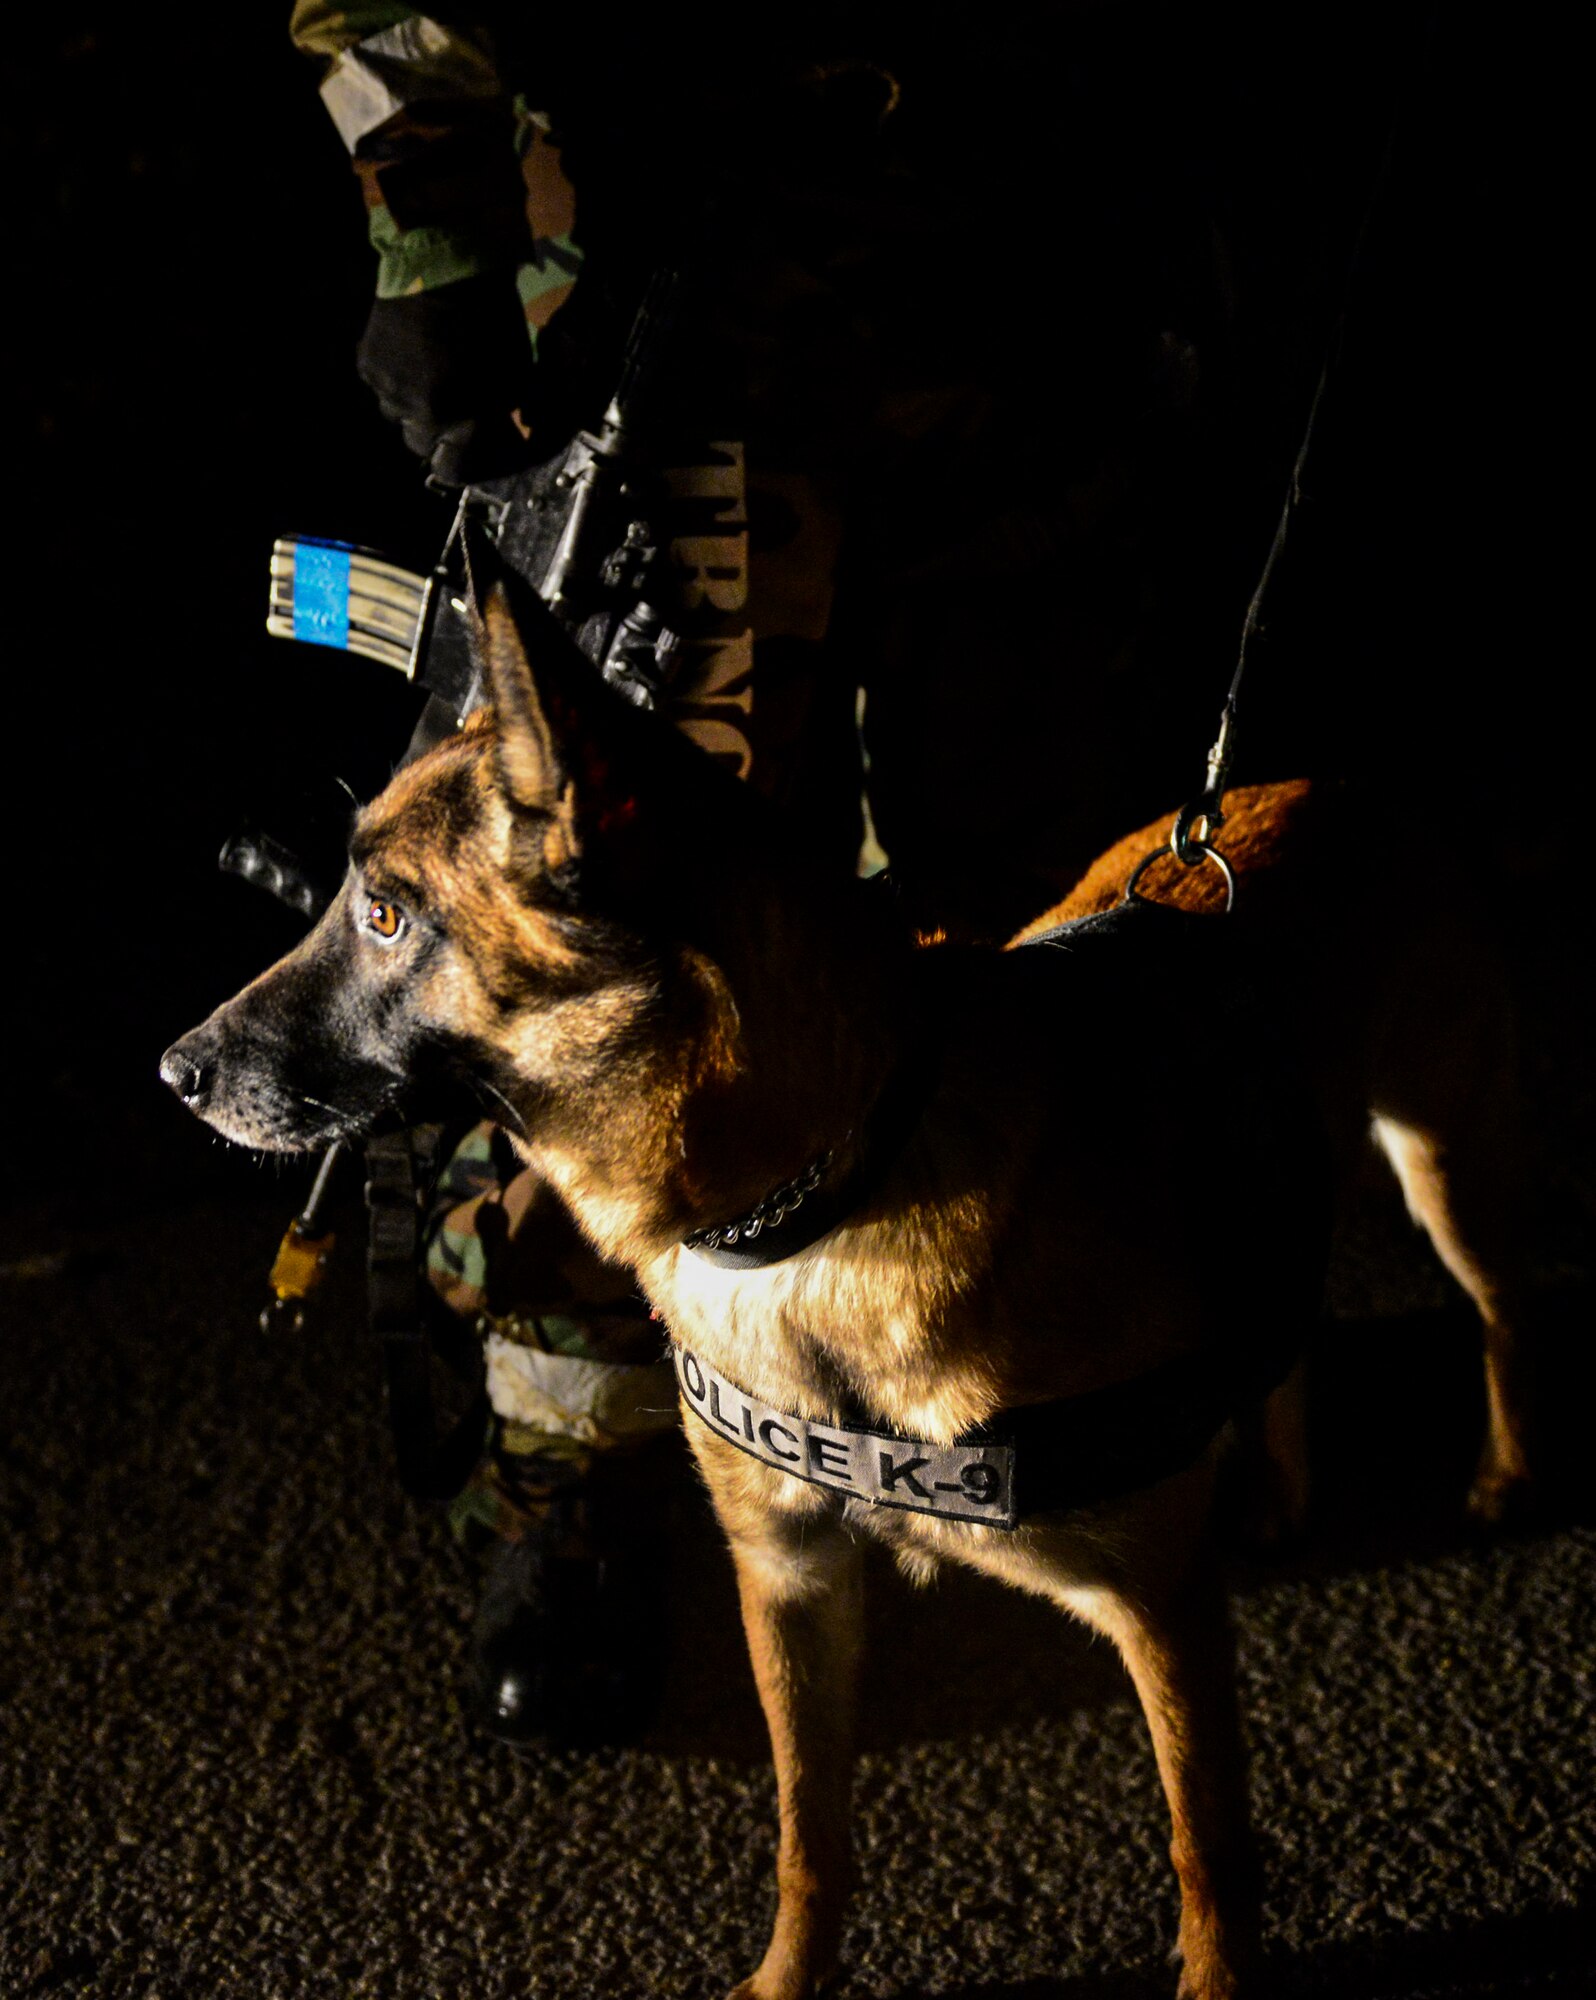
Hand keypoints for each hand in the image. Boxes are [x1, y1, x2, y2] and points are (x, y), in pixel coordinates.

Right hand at [356, 271, 535, 484]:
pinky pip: (382, 387)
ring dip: (415, 408)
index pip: (454, 470)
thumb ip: (507, 414)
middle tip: (456, 411)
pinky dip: (398, 380)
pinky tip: (414, 357)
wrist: (445, 264)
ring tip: (432, 379)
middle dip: (439, 435)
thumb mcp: (517, 374)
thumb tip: (506, 434)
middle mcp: (418, 414)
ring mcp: (388, 389)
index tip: (475, 449)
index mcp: (457, 420)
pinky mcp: (368, 363)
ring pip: (398, 417)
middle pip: (421, 447)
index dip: (467, 463)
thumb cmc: (492, 321)